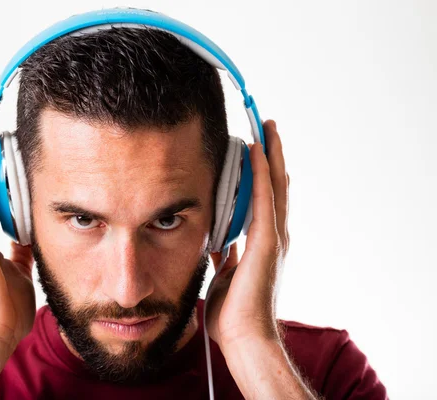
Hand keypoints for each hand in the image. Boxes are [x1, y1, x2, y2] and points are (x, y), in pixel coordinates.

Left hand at [205, 119, 289, 348]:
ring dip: (270, 155)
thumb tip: (220, 243)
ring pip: (274, 185)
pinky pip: (263, 199)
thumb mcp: (226, 274)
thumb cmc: (233, 311)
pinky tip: (256, 151)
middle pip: (275, 186)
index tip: (257, 149)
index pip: (265, 199)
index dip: (263, 173)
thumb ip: (227, 255)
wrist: (243, 336)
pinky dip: (260, 173)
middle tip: (266, 127)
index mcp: (264, 244)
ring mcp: (274, 238)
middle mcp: (274, 236)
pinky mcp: (268, 242)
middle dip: (271, 155)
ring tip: (267, 128)